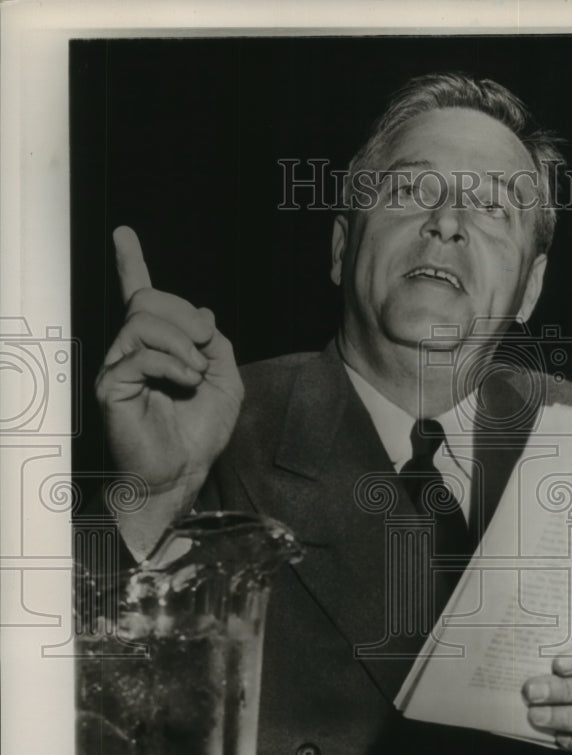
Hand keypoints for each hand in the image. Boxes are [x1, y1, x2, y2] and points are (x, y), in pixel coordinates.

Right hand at [96, 226, 242, 513]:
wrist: (185, 471)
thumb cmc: (201, 432)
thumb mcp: (226, 379)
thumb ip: (215, 343)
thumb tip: (200, 312)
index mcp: (158, 347)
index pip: (141, 296)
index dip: (132, 263)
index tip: (124, 233)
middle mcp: (132, 351)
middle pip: (148, 301)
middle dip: (186, 315)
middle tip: (207, 346)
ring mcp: (120, 367)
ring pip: (142, 322)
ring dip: (182, 342)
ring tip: (197, 373)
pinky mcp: (112, 386)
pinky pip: (141, 355)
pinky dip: (174, 364)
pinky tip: (188, 382)